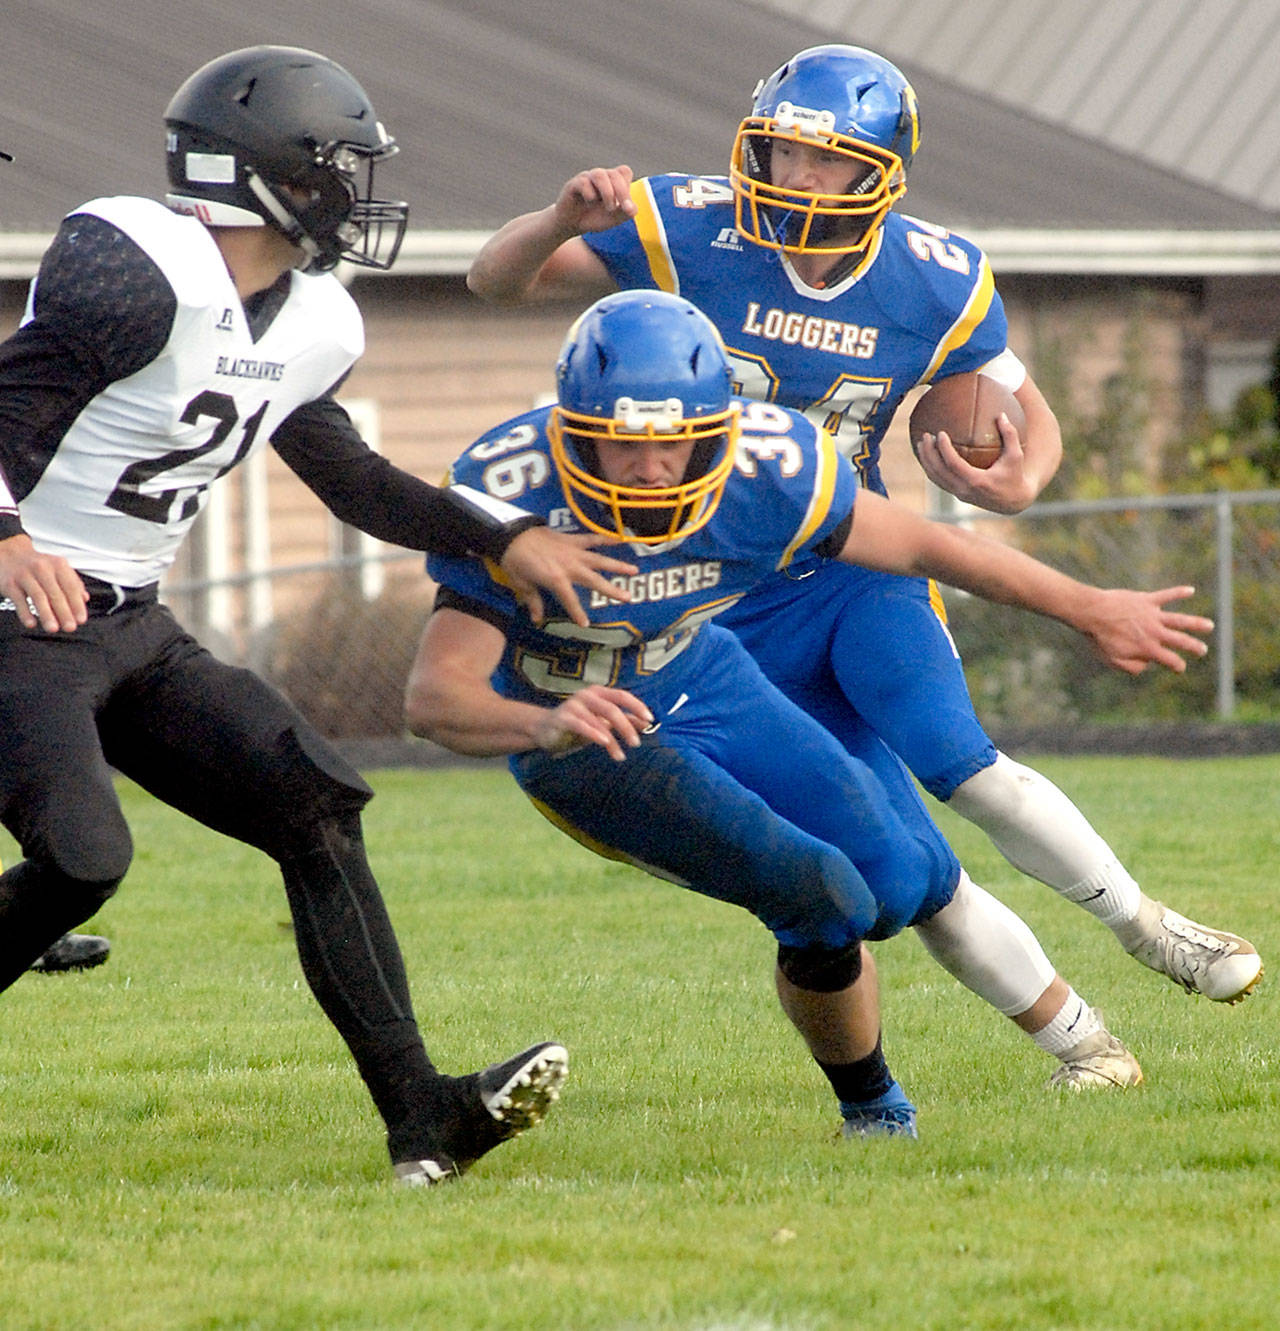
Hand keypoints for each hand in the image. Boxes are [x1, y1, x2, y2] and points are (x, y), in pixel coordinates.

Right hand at [0, 533, 87, 631]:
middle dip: (64, 612)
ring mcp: (25, 575)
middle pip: (55, 593)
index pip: (71, 587)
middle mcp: (42, 568)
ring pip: (38, 597)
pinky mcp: (9, 583)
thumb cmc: (38, 566)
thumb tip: (85, 599)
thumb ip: (73, 583)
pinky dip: (25, 613)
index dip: (77, 605)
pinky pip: (18, 599)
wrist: (9, 554)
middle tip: (70, 627)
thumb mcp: (58, 568)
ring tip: (53, 628)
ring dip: (47, 614)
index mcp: (58, 565)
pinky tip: (31, 623)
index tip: (81, 620)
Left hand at [499, 526, 637, 626]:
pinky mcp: (572, 539)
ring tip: (634, 571)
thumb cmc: (514, 561)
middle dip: (611, 590)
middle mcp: (569, 566)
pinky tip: (619, 540)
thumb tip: (537, 620)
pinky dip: (605, 539)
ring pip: (599, 559)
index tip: (586, 624)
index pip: (571, 601)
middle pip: (594, 580)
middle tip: (628, 597)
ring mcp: (573, 551)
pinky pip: (591, 539)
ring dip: (617, 565)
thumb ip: (533, 601)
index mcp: (556, 580)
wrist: (511, 533)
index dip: (578, 613)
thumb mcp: (521, 584)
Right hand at [533, 685, 652, 761]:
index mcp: (599, 693)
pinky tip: (604, 742)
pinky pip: (581, 725)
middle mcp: (587, 695)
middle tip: (636, 743)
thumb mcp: (603, 723)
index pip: (622, 696)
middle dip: (626, 727)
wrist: (544, 729)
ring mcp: (573, 705)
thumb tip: (647, 723)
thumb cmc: (578, 725)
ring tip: (620, 755)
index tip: (650, 719)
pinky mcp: (562, 717)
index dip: (636, 706)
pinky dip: (594, 733)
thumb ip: (624, 721)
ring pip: (598, 720)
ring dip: (612, 739)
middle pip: (612, 708)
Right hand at [552, 166, 636, 236]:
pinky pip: (584, 183)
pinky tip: (589, 203)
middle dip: (621, 192)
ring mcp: (586, 178)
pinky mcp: (573, 184)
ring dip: (608, 193)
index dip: (627, 186)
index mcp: (611, 181)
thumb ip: (625, 213)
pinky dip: (590, 195)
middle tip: (619, 209)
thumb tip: (633, 210)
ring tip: (609, 208)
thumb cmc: (594, 218)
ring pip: (599, 175)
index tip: (626, 205)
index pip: (624, 171)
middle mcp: (600, 176)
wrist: (571, 225)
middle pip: (614, 174)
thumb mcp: (613, 219)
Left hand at [914, 413, 1039, 513]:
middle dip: (929, 453)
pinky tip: (928, 455)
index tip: (940, 433)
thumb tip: (1001, 414)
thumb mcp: (1016, 455)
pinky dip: (931, 468)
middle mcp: (964, 490)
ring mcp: (959, 494)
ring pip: (935, 478)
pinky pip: (939, 481)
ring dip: (926, 461)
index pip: (953, 464)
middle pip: (939, 472)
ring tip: (921, 444)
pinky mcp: (957, 495)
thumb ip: (1010, 435)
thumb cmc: (1015, 475)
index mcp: (976, 481)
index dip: (944, 449)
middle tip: (926, 436)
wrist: (1013, 502)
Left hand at [1079, 585, 1212, 674]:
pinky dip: (1178, 592)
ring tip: (1209, 626)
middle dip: (1194, 646)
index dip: (1177, 665)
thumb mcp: (1113, 660)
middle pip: (1181, 641)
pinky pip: (1166, 595)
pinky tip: (1190, 590)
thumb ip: (1132, 667)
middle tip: (1203, 650)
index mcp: (1148, 648)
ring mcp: (1153, 615)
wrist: (1092, 613)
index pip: (1170, 660)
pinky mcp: (1147, 600)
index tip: (1180, 667)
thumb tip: (1146, 665)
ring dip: (1196, 623)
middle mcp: (1155, 632)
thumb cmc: (1099, 638)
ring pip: (1180, 620)